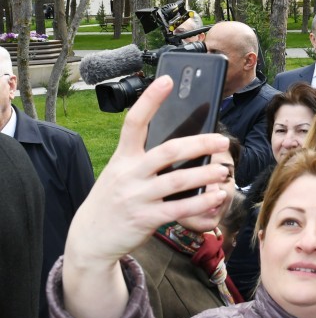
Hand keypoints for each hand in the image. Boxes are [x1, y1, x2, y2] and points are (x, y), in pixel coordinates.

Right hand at [62, 75, 230, 317]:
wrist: (90, 237)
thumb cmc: (114, 200)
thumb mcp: (120, 174)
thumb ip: (144, 160)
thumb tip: (183, 147)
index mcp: (123, 157)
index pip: (135, 122)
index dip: (151, 100)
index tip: (167, 80)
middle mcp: (130, 174)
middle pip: (168, 151)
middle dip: (198, 143)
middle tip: (222, 140)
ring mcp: (138, 197)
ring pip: (178, 180)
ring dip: (205, 174)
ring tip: (224, 170)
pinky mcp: (146, 219)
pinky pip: (179, 208)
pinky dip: (201, 203)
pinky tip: (216, 197)